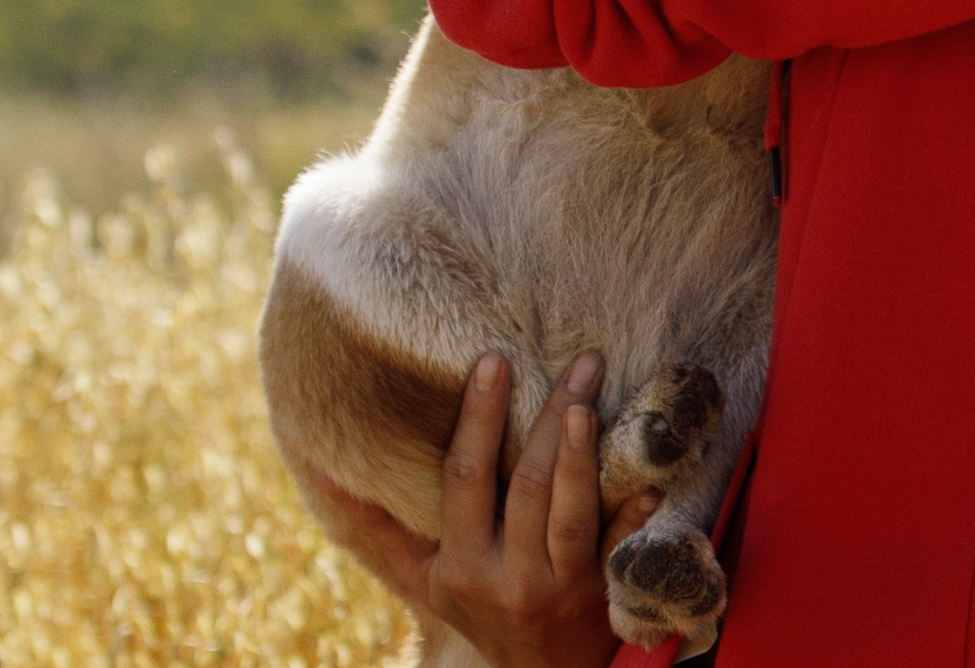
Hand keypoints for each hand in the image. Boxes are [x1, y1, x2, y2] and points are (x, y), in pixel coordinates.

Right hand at [298, 351, 627, 665]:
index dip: (479, 418)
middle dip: (551, 417)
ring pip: (570, 511)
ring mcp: (558, 587)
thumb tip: (325, 473)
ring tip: (593, 399)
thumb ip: (383, 528)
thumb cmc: (479, 611)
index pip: (465, 478)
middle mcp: (507, 574)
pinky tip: (649, 474)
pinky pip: (619, 545)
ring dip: (582, 454)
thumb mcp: (424, 579)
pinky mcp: (601, 595)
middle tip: (581, 362)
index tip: (493, 361)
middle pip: (527, 485)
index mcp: (461, 563)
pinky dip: (634, 510)